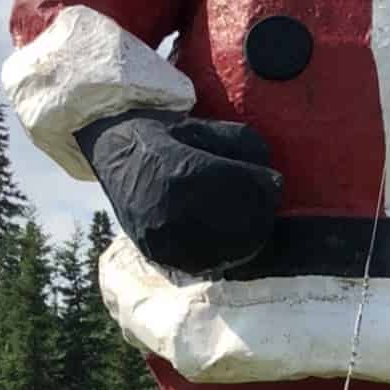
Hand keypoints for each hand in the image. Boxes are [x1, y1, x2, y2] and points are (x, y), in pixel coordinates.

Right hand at [75, 110, 281, 273]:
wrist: (115, 153)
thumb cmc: (168, 135)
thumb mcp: (206, 126)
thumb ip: (244, 145)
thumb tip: (273, 179)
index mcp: (186, 172)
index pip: (246, 187)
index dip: (267, 186)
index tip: (273, 181)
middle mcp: (173, 208)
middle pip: (242, 223)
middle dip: (261, 212)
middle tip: (265, 202)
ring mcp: (163, 236)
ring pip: (227, 250)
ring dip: (248, 235)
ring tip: (251, 219)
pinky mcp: (157, 253)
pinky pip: (203, 263)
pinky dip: (223, 253)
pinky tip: (229, 237)